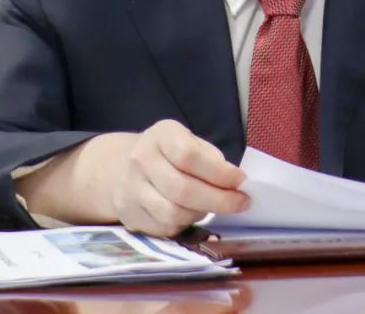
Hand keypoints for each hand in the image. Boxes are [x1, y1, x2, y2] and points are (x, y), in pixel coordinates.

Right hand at [111, 120, 249, 236]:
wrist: (123, 167)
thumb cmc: (168, 153)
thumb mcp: (189, 141)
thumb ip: (210, 158)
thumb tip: (235, 183)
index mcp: (160, 136)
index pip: (189, 156)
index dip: (219, 172)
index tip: (241, 180)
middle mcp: (141, 160)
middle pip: (182, 189)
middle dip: (219, 200)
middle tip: (241, 203)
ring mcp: (131, 190)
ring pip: (173, 213)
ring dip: (202, 213)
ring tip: (214, 206)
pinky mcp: (130, 215)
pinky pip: (165, 227)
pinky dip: (185, 224)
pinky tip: (192, 213)